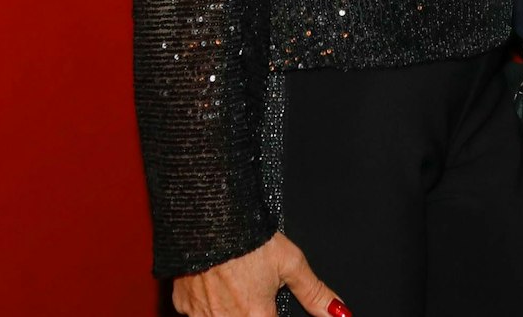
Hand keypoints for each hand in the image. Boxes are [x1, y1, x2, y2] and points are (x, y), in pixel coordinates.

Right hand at [171, 233, 348, 316]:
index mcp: (256, 316)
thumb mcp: (291, 262)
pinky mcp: (182, 305)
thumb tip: (339, 311)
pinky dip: (209, 303)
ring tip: (237, 284)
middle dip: (253, 310)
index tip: (271, 307)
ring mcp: (202, 315)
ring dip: (232, 309)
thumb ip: (314, 293)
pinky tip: (216, 283)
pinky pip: (199, 313)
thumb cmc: (249, 237)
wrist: (208, 216)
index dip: (273, 315)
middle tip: (254, 290)